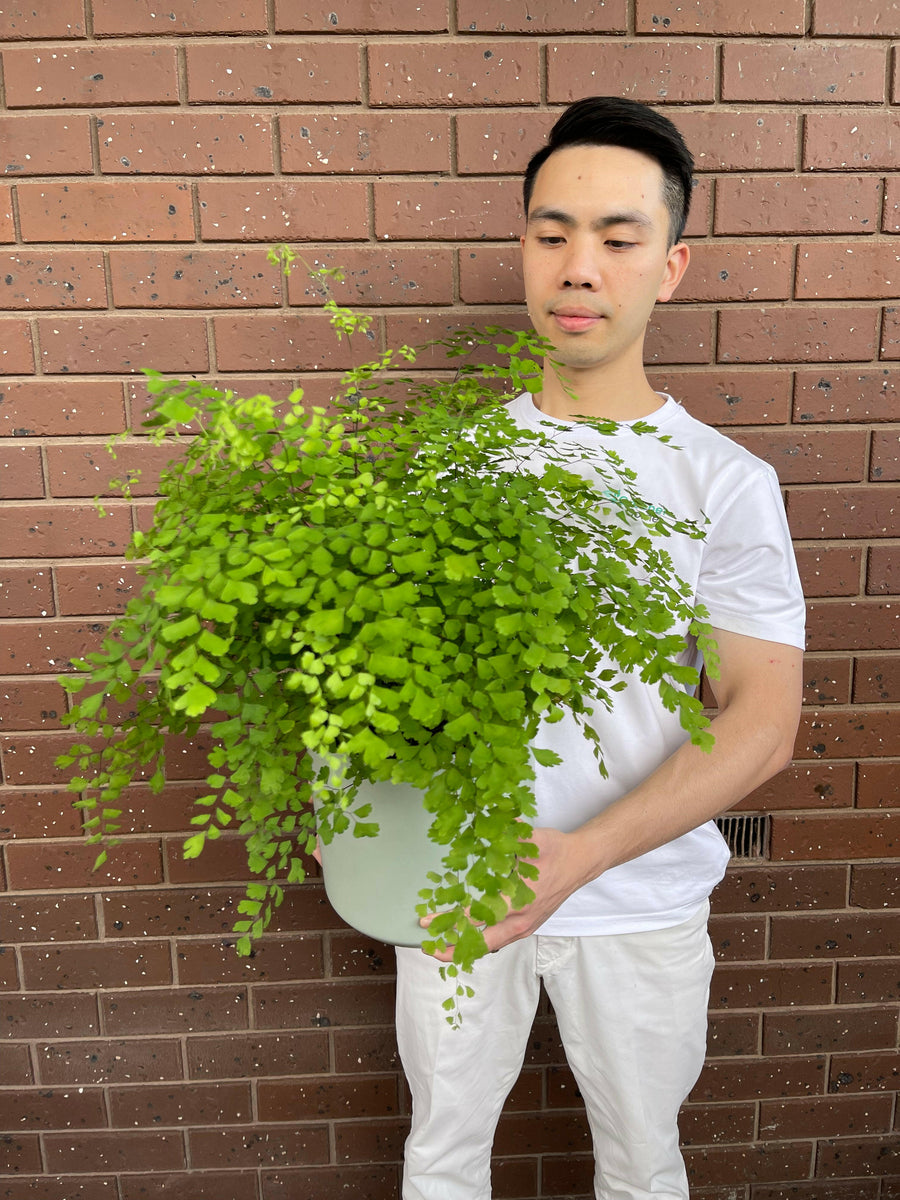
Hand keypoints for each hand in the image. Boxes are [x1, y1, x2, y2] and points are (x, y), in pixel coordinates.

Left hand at [423, 826, 586, 960]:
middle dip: (452, 948)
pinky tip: (466, 940)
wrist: (581, 862)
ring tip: (441, 948)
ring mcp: (526, 927)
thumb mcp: (530, 839)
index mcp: (519, 900)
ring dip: (465, 948)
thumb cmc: (556, 850)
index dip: (449, 920)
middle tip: (427, 948)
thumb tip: (481, 824)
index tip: (427, 921)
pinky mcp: (528, 927)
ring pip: (491, 946)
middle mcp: (521, 920)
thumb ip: (505, 836)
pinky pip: (501, 941)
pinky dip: (481, 943)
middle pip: (481, 943)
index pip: (476, 916)